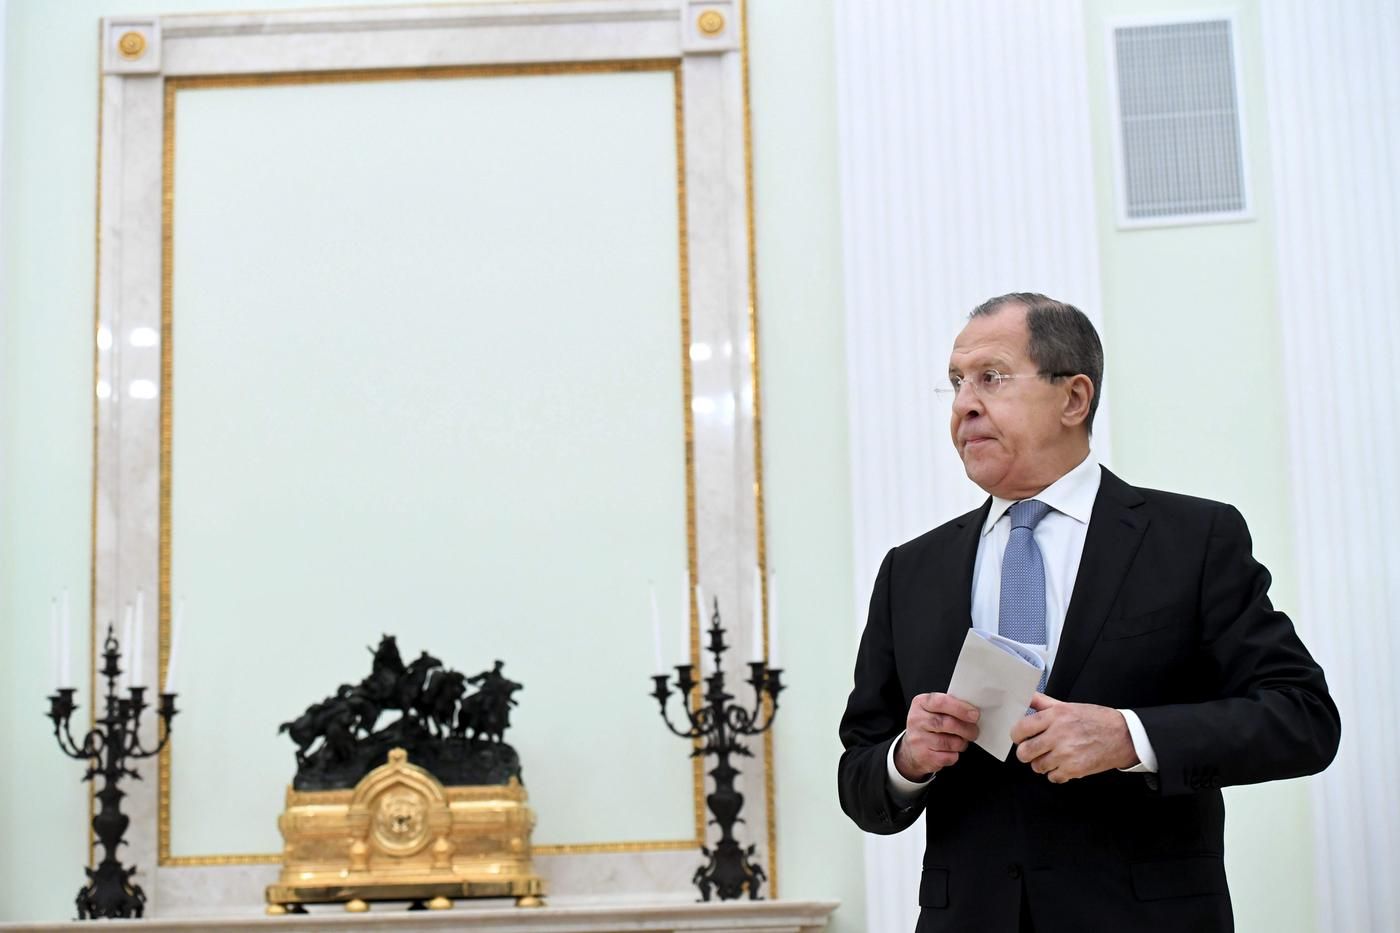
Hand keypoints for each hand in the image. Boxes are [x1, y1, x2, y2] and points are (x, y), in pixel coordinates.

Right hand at [894, 693, 979, 780]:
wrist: (911, 749)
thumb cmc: (927, 726)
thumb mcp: (933, 710)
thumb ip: (950, 706)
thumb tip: (972, 711)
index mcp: (921, 703)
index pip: (941, 702)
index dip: (960, 708)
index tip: (974, 714)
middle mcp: (917, 720)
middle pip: (947, 723)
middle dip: (966, 728)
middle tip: (974, 731)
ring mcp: (919, 739)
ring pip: (951, 742)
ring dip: (962, 743)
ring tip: (961, 741)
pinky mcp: (924, 756)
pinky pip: (949, 756)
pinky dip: (955, 755)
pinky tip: (951, 751)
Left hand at [1010, 693, 1138, 782]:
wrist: (1123, 736)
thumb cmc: (1096, 720)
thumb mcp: (1068, 706)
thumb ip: (1043, 703)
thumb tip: (1025, 697)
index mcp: (1055, 716)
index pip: (1021, 729)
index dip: (1016, 735)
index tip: (1020, 737)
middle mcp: (1058, 735)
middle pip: (1024, 752)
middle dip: (1026, 752)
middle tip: (1034, 750)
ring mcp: (1066, 754)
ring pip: (1037, 767)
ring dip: (1042, 764)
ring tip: (1052, 756)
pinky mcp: (1074, 770)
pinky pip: (1053, 777)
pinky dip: (1056, 774)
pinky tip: (1063, 764)